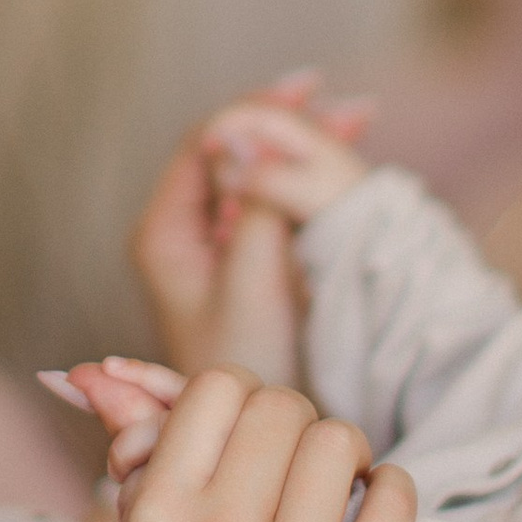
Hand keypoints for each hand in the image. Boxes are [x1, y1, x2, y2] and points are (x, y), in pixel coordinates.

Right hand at [34, 374, 415, 521]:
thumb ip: (137, 455)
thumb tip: (104, 369)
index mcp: (156, 518)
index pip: (217, 387)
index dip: (241, 404)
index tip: (248, 444)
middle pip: (284, 406)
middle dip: (295, 427)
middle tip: (293, 473)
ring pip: (341, 440)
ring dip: (344, 457)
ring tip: (332, 497)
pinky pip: (395, 496)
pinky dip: (389, 493)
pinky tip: (368, 521)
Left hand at [129, 72, 369, 373]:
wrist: (247, 429)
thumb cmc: (243, 365)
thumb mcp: (254, 284)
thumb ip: (257, 208)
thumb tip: (256, 135)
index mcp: (165, 232)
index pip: (204, 145)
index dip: (256, 111)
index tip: (309, 91)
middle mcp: (180, 233)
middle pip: (229, 154)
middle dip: (284, 122)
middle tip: (341, 101)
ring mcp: (209, 248)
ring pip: (252, 176)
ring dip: (298, 147)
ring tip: (356, 119)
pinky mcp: (237, 265)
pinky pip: (266, 204)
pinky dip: (301, 179)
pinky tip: (339, 163)